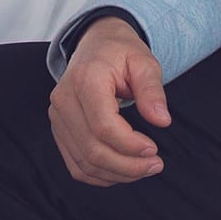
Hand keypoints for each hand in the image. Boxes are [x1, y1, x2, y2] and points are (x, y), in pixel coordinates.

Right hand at [48, 16, 171, 185]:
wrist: (96, 44)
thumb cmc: (121, 52)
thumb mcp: (144, 62)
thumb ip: (152, 90)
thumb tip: (162, 121)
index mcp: (85, 79)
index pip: (103, 125)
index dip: (129, 145)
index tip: (154, 149)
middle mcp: (64, 99)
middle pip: (92, 149)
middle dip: (127, 166)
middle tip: (155, 165)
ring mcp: (58, 117)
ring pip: (84, 162)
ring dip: (117, 174)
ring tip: (144, 168)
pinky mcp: (59, 130)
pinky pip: (76, 165)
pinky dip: (101, 175)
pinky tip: (124, 170)